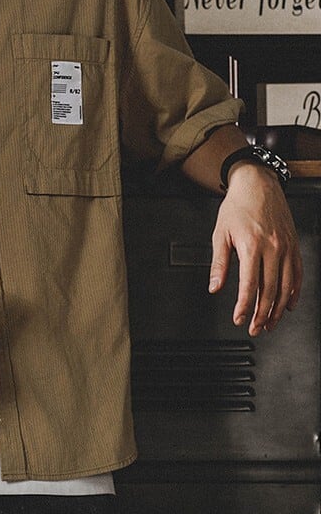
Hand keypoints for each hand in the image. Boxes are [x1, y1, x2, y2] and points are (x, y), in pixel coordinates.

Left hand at [209, 162, 301, 334]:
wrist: (258, 184)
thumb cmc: (237, 207)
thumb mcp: (220, 233)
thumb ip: (219, 263)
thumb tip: (215, 286)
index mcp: (251, 245)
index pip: (249, 285)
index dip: (244, 307)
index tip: (239, 319)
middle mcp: (273, 248)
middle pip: (270, 290)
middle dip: (262, 314)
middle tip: (255, 329)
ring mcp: (287, 248)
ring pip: (286, 287)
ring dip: (278, 309)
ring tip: (270, 323)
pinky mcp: (294, 246)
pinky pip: (298, 275)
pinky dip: (294, 293)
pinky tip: (288, 305)